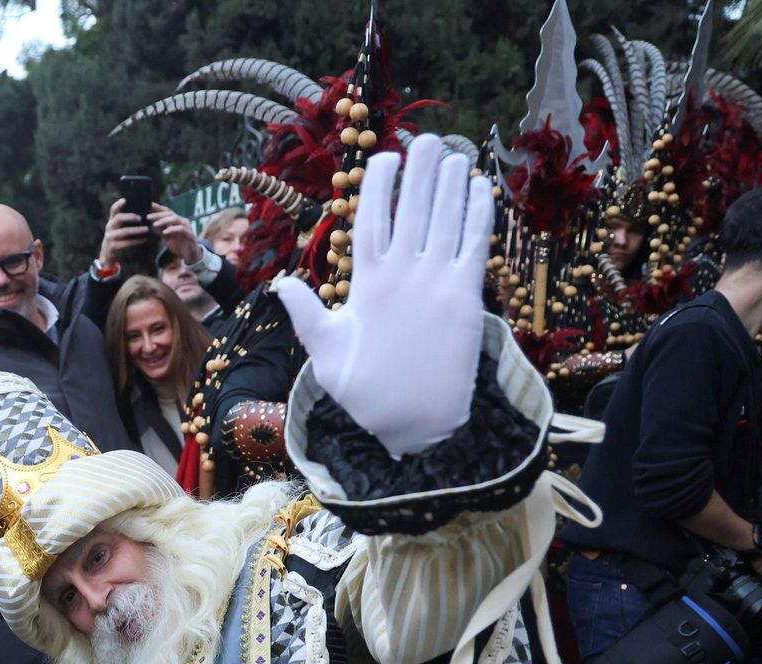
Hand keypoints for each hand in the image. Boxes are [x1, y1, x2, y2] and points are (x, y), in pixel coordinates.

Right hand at [97, 198, 151, 269]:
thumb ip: (125, 221)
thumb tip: (142, 213)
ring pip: (124, 231)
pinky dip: (136, 241)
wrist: (108, 255)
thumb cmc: (117, 239)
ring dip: (136, 230)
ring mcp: (110, 237)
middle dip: (130, 217)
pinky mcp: (113, 246)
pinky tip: (145, 239)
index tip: (125, 200)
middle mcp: (109, 227)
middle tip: (141, 218)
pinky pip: (126, 243)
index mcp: (112, 221)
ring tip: (147, 229)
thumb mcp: (118, 229)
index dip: (118, 204)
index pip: (113, 210)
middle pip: (119, 218)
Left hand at [150, 206, 202, 266]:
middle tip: (148, 217)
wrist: (190, 256)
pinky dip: (172, 229)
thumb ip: (161, 228)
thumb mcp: (167, 236)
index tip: (148, 205)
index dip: (158, 208)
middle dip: (158, 214)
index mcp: (176, 220)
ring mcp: (187, 226)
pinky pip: (181, 229)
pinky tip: (164, 232)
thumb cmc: (179, 245)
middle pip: (169, 213)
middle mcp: (182, 221)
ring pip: (175, 218)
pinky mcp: (190, 234)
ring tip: (154, 224)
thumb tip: (152, 221)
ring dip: (163, 220)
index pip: (166, 211)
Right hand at [273, 133, 492, 458]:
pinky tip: (479, 190)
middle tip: (426, 138)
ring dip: (451, 182)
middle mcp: (403, 277)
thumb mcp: (325, 354)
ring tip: (453, 154)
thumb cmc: (368, 392)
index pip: (372, 219)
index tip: (385, 156)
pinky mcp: (469, 300)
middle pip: (414, 207)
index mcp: (367, 285)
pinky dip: (478, 214)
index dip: (380, 182)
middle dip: (420, 169)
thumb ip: (307, 315)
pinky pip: (475, 245)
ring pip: (447, 219)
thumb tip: (281, 284)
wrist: (419, 426)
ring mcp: (438, 285)